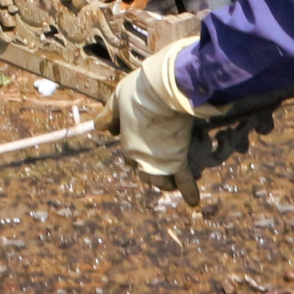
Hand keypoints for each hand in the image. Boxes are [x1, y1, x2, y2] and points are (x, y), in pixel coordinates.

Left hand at [98, 39, 220, 206]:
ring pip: (160, 180)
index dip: (133, 147)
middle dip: (146, 167)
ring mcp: (161, 161)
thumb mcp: (116, 99)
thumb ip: (109, 115)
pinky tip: (193, 202)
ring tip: (169, 184)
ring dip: (163, 183)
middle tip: (154, 160)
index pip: (128, 155)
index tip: (139, 138)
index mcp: (127, 146)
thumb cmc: (139, 93)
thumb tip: (100, 127)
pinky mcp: (178, 158)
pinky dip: (189, 191)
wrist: (167, 91)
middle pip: (143, 171)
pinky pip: (184, 179)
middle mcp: (142, 159)